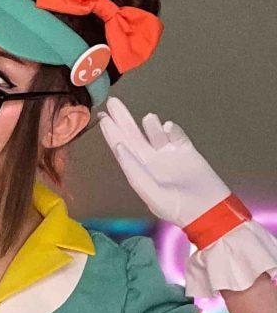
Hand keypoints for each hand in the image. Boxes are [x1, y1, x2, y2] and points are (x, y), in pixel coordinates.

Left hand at [96, 96, 231, 228]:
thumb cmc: (178, 208)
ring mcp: (169, 154)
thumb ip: (134, 171)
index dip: (112, 133)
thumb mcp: (151, 193)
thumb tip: (119, 147)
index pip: (121, 148)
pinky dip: (173, 130)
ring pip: (155, 133)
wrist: (209, 210)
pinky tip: (168, 127)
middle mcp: (151, 161)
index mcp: (139, 171)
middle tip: (113, 102)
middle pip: (133, 136)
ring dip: (151, 125)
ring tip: (149, 118)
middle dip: (123, 119)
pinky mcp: (187, 151)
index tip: (103, 117)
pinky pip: (177, 135)